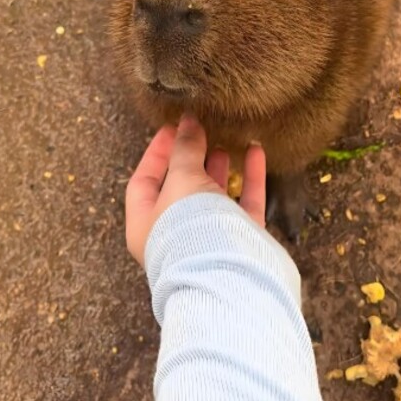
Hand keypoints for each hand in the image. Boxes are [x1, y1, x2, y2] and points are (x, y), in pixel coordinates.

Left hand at [126, 116, 266, 266]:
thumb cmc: (192, 229)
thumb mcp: (182, 180)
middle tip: (202, 130)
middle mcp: (175, 234)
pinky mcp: (241, 241)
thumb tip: (187, 123)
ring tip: (227, 142)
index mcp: (146, 224)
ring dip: (221, 168)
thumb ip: (184, 149)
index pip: (144, 180)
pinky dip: (249, 177)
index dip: (157, 151)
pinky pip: (244, 203)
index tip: (173, 126)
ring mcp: (209, 239)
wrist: (229, 278)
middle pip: (181, 188)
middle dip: (192, 158)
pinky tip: (255, 151)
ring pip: (214, 197)